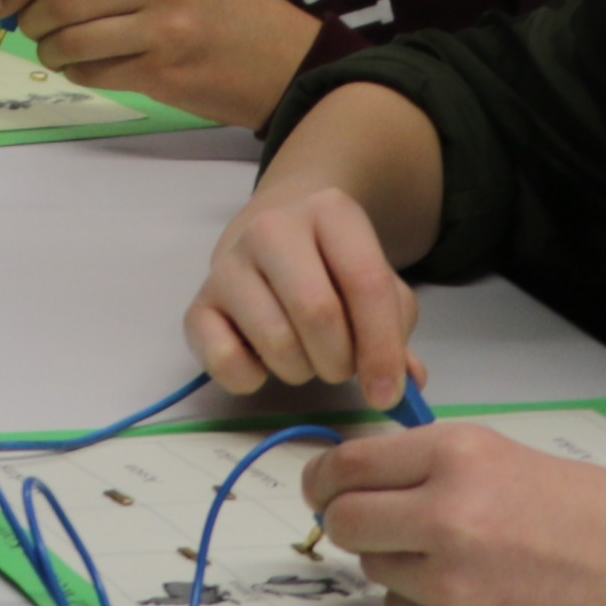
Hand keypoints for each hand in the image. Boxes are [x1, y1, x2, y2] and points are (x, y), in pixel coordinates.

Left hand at [0, 0, 320, 128]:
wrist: (287, 59)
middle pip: (62, 2)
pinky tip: (85, 68)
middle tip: (29, 30)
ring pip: (72, 42)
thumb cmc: (228, 11)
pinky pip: (95, 74)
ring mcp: (162, 31)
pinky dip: (77, 73)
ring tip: (56, 53)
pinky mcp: (163, 74)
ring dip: (50, 52)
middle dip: (32, 20)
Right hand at [187, 175, 418, 411]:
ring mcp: (228, 263)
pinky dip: (251, 377)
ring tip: (305, 356)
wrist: (274, 232)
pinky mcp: (198, 302)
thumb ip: (396, 329)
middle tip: (342, 368)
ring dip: (301, 370)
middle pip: (318, 313)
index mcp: (330, 212)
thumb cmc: (333, 266)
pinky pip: (224, 359)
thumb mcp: (376, 283)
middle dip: (340, 361)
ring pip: (276, 342)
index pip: (365, 283)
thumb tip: (407, 383)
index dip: (383, 348)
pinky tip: (263, 360)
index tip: (389, 394)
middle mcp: (273, 227)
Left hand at [301, 418, 605, 605]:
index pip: (346, 465)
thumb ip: (438, 465)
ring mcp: (450, 586)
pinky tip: (485, 598)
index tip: (323, 488)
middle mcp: (446, 517)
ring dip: (401, 566)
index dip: (325, 478)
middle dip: (351, 523)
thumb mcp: (514, 459)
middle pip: (343, 522)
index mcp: (459, 457)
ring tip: (469, 563)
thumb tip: (364, 475)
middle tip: (379, 527)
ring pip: (375, 573)